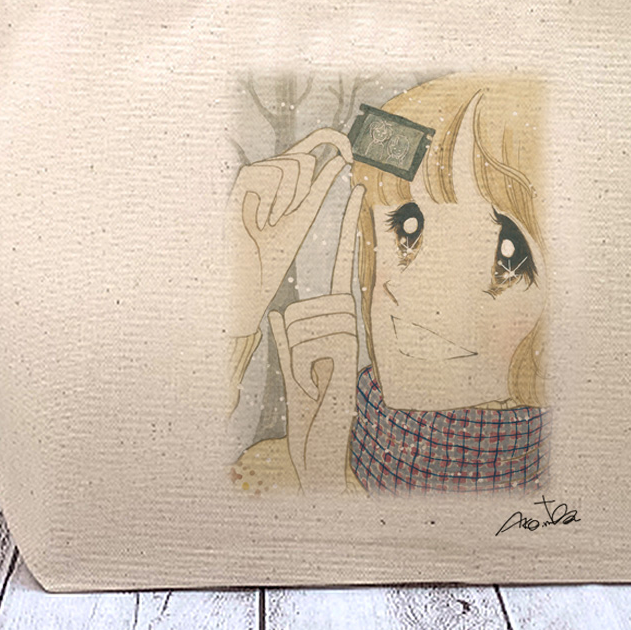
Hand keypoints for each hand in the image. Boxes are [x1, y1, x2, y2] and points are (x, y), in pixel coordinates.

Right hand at [225, 128, 353, 336]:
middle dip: (304, 191)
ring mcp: (254, 174)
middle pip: (305, 156)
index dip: (334, 138)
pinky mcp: (240, 182)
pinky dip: (271, 203)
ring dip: (287, 201)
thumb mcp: (305, 213)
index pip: (313, 140)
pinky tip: (258, 222)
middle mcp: (270, 169)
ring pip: (290, 165)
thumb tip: (340, 159)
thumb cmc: (274, 249)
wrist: (249, 274)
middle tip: (285, 217)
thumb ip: (320, 185)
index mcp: (288, 176)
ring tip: (270, 222)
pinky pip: (271, 174)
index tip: (351, 157)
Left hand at [269, 181, 363, 494]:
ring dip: (296, 361)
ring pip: (300, 325)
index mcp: (333, 315)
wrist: (321, 440)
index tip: (353, 189)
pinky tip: (318, 385)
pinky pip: (307, 343)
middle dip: (291, 343)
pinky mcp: (347, 351)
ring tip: (313, 381)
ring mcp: (348, 334)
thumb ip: (284, 342)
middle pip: (300, 305)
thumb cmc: (308, 404)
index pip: (340, 260)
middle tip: (306, 372)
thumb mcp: (290, 366)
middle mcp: (345, 318)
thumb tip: (276, 317)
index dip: (345, 225)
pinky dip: (301, 370)